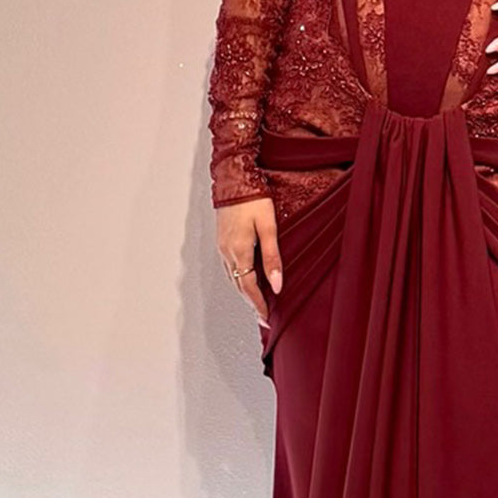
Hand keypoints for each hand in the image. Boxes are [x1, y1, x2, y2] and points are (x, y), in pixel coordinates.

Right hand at [216, 197, 281, 326]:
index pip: (248, 287)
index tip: (267, 319)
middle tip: (263, 318)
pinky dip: (237, 278)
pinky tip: (245, 280)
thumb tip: (277, 286)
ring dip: (243, 292)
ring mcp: (221, 245)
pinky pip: (228, 267)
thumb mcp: (269, 228)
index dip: (258, 305)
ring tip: (257, 303)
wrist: (234, 178)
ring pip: (232, 277)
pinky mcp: (221, 239)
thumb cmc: (254, 199)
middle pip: (238, 285)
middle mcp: (226, 251)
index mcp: (239, 251)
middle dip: (251, 303)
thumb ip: (272, 258)